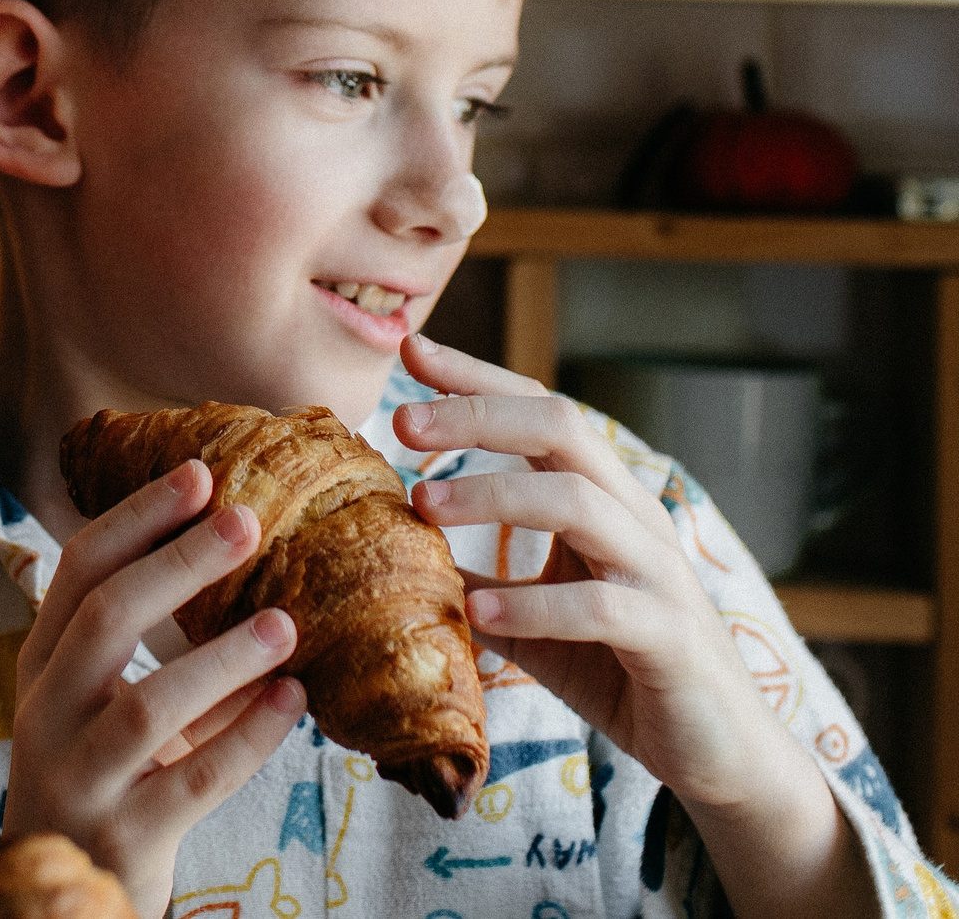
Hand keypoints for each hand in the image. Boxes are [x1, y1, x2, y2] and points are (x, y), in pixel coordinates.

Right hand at [7, 459, 307, 918]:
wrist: (64, 888)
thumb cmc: (103, 779)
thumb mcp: (110, 708)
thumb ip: (164, 657)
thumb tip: (253, 579)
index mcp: (43, 664)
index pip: (78, 570)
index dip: (137, 518)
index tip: (198, 475)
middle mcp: (47, 711)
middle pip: (106, 617)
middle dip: (178, 562)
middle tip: (246, 520)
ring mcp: (79, 774)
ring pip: (147, 703)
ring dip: (222, 657)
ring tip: (286, 625)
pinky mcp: (122, 834)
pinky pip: (192, 779)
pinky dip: (246, 738)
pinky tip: (292, 704)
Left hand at [395, 334, 861, 918]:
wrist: (715, 751)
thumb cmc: (616, 668)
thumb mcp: (528, 616)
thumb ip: (473, 578)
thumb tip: (386, 552)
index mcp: (601, 499)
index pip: (540, 412)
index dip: (477, 378)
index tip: (410, 350)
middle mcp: (634, 518)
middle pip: (561, 429)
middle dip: (478, 415)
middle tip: (402, 422)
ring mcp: (657, 573)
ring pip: (579, 501)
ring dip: (493, 494)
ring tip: (423, 505)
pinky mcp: (670, 637)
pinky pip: (602, 604)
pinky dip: (535, 603)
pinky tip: (477, 611)